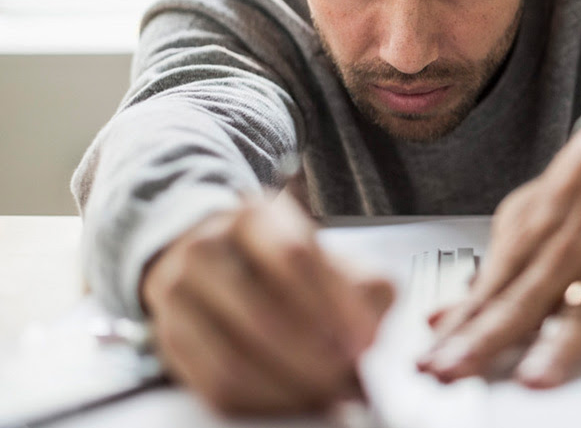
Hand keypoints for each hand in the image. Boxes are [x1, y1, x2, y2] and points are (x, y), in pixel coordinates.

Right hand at [141, 188, 395, 414]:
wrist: (215, 261)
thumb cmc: (285, 265)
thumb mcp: (328, 257)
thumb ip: (362, 287)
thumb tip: (371, 333)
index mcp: (255, 217)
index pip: (295, 258)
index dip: (335, 306)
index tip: (365, 343)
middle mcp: (207, 248)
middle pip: (261, 314)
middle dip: (314, 356)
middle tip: (348, 379)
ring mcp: (178, 295)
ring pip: (233, 358)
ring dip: (289, 386)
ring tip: (327, 394)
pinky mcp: (169, 339)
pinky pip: (214, 385)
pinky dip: (263, 402)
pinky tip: (295, 401)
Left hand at [418, 113, 580, 386]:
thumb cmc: (574, 196)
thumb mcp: (520, 225)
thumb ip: (486, 277)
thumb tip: (440, 319)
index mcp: (527, 248)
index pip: (484, 298)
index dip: (455, 334)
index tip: (430, 365)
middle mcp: (562, 259)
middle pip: (519, 307)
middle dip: (484, 342)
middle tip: (456, 372)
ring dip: (558, 347)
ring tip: (537, 380)